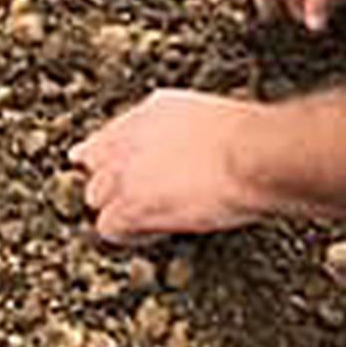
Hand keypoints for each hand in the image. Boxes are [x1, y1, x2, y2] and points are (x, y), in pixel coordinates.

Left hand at [71, 90, 260, 242]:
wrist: (249, 155)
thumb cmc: (246, 139)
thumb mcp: (210, 119)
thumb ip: (184, 130)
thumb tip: (189, 145)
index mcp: (148, 112)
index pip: (106, 137)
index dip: (109, 159)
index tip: (113, 169)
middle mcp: (127, 138)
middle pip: (96, 168)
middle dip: (111, 184)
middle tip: (136, 197)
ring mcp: (124, 171)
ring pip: (97, 197)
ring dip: (117, 208)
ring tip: (145, 219)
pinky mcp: (130, 206)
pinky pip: (109, 226)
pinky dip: (128, 234)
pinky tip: (152, 234)